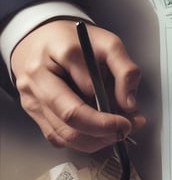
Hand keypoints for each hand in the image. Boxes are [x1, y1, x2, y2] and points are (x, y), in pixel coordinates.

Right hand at [11, 19, 144, 151]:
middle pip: (70, 117)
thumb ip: (125, 71)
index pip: (87, 88)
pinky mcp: (33, 112)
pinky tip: (97, 131)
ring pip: (64, 134)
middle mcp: (39, 77)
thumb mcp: (108, 44)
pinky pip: (57, 137)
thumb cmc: (75, 41)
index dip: (111, 109)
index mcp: (60, 52)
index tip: (131, 118)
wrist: (40, 39)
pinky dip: (82, 140)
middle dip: (104, 131)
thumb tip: (128, 104)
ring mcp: (32, 97)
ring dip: (96, 140)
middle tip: (125, 129)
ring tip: (115, 131)